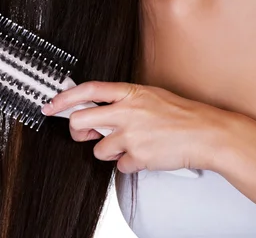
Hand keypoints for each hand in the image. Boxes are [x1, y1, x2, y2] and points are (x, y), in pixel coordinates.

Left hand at [42, 80, 229, 173]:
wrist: (204, 133)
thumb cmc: (180, 114)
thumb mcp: (149, 95)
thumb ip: (124, 101)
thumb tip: (98, 110)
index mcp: (129, 92)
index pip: (88, 90)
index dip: (65, 97)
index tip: (50, 104)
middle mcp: (127, 111)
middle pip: (81, 120)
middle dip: (78, 131)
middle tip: (87, 134)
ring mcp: (131, 134)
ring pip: (98, 148)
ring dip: (110, 151)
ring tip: (132, 144)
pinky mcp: (138, 156)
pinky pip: (119, 165)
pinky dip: (129, 163)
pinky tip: (145, 154)